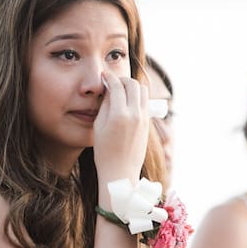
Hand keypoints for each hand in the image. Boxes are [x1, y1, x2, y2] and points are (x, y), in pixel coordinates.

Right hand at [93, 71, 150, 188]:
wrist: (120, 171)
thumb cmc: (104, 152)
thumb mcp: (99, 126)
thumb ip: (105, 105)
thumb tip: (110, 90)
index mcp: (119, 115)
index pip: (117, 86)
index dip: (109, 77)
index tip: (104, 76)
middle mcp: (135, 114)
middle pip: (133, 84)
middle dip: (122, 79)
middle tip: (112, 82)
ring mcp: (143, 119)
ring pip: (142, 91)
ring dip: (132, 86)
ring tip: (121, 90)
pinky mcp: (147, 123)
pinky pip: (144, 102)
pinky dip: (136, 96)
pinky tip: (126, 101)